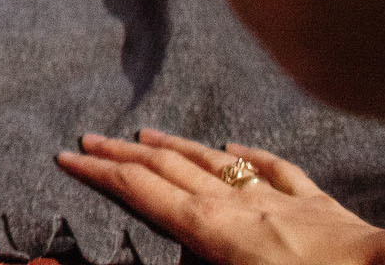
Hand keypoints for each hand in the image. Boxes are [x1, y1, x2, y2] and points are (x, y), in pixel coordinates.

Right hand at [58, 131, 379, 264]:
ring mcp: (278, 199)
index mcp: (212, 230)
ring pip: (213, 162)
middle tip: (88, 139)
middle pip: (168, 168)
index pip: (143, 191)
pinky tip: (234, 145)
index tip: (66, 157)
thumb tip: (167, 246)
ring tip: (144, 133)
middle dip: (122, 153)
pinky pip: (274, 169)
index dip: (101, 173)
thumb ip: (195, 262)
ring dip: (173, 146)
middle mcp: (236, 205)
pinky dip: (247, 155)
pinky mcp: (318, 204)